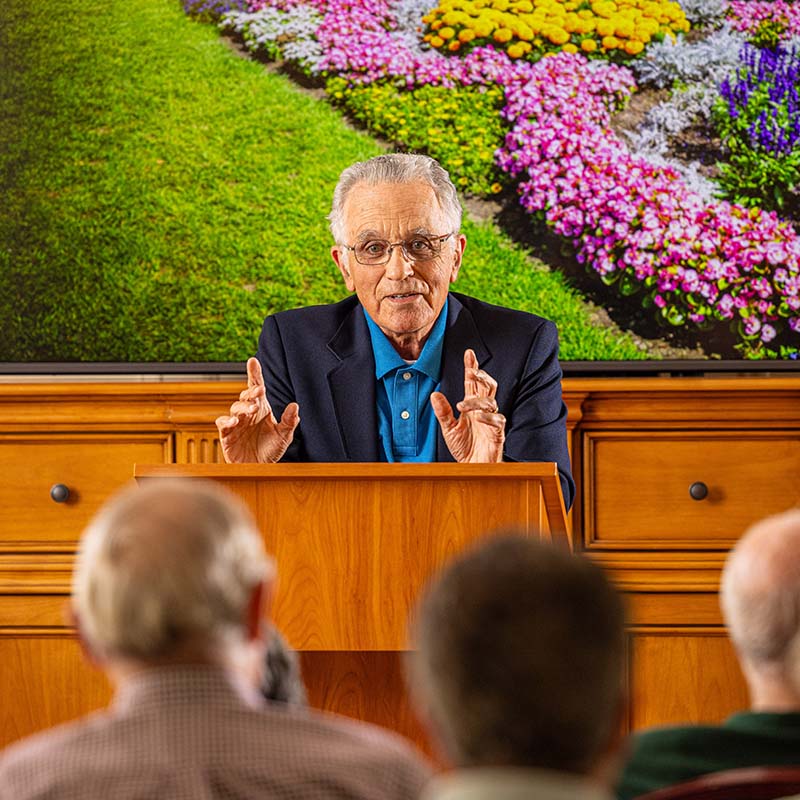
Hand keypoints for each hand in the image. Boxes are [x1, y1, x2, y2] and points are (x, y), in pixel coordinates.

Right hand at [215, 358, 299, 462]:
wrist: (259, 469)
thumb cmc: (270, 450)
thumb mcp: (284, 436)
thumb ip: (289, 421)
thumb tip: (295, 405)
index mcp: (261, 408)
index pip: (256, 387)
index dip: (254, 373)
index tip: (253, 361)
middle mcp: (248, 413)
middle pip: (246, 396)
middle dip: (251, 391)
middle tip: (260, 391)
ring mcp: (236, 423)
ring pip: (235, 407)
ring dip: (243, 406)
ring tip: (252, 410)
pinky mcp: (227, 435)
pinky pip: (223, 423)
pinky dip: (227, 420)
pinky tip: (234, 421)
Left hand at [431, 348, 504, 462]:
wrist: (473, 468)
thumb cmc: (464, 447)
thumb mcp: (448, 429)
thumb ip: (443, 412)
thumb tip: (434, 394)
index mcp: (471, 405)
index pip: (472, 382)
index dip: (471, 367)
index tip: (469, 353)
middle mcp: (482, 409)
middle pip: (487, 386)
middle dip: (481, 376)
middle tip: (472, 371)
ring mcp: (491, 420)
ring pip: (491, 401)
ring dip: (477, 401)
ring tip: (463, 405)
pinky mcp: (498, 433)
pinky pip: (498, 420)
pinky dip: (488, 417)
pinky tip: (478, 417)